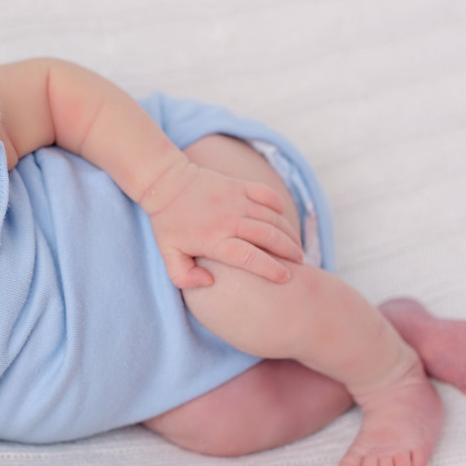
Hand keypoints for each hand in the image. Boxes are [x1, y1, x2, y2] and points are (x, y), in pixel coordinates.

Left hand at [142, 159, 304, 287]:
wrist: (165, 183)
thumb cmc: (168, 222)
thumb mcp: (168, 255)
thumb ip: (183, 277)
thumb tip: (209, 282)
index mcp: (213, 239)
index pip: (249, 256)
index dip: (270, 268)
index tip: (285, 277)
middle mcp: (228, 219)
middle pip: (268, 237)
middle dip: (289, 251)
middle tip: (299, 263)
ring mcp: (236, 200)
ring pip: (273, 217)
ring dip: (289, 233)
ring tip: (296, 247)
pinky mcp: (239, 185)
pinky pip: (268, 194)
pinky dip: (280, 206)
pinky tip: (284, 218)